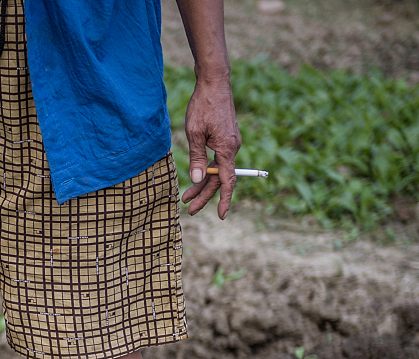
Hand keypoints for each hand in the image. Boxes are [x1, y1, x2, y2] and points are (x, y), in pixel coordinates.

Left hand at [180, 78, 240, 218]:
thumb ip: (196, 158)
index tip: (221, 215)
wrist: (214, 83)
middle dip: (204, 195)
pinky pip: (218, 159)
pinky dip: (207, 169)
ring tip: (186, 196)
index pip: (227, 180)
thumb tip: (197, 179)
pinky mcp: (226, 138)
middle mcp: (232, 147)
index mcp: (227, 149)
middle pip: (219, 178)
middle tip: (189, 209)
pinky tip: (196, 176)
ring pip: (218, 169)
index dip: (224, 199)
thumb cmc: (203, 106)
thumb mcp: (194, 134)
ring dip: (203, 183)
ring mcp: (230, 143)